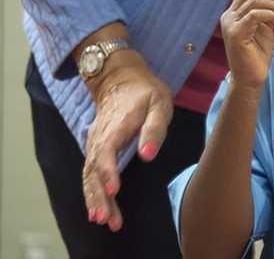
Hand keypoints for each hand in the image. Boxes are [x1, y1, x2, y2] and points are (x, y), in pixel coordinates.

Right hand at [82, 49, 172, 230]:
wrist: (121, 77)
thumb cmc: (145, 91)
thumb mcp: (158, 103)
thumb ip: (154, 129)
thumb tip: (147, 156)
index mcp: (115, 126)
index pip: (106, 152)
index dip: (108, 173)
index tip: (113, 191)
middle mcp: (100, 137)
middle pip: (94, 170)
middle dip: (99, 196)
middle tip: (107, 219)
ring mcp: (95, 143)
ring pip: (89, 174)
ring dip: (95, 198)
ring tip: (104, 220)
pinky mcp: (96, 148)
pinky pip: (90, 172)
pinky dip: (92, 190)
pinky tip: (98, 207)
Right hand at [220, 0, 273, 89]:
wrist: (251, 78)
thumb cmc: (258, 55)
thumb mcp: (265, 28)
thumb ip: (267, 12)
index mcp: (234, 12)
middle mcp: (228, 15)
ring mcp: (230, 24)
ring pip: (254, 1)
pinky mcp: (236, 33)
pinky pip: (255, 14)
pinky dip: (271, 14)